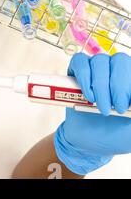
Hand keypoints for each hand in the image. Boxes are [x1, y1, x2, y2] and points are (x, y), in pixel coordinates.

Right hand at [54, 53, 130, 174]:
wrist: (87, 142)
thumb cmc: (114, 134)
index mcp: (130, 81)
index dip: (129, 85)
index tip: (128, 106)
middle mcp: (116, 71)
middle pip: (120, 60)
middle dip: (118, 85)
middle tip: (116, 108)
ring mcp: (96, 69)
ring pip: (100, 60)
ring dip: (100, 85)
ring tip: (99, 105)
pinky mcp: (76, 72)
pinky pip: (79, 62)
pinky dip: (84, 77)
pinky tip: (87, 95)